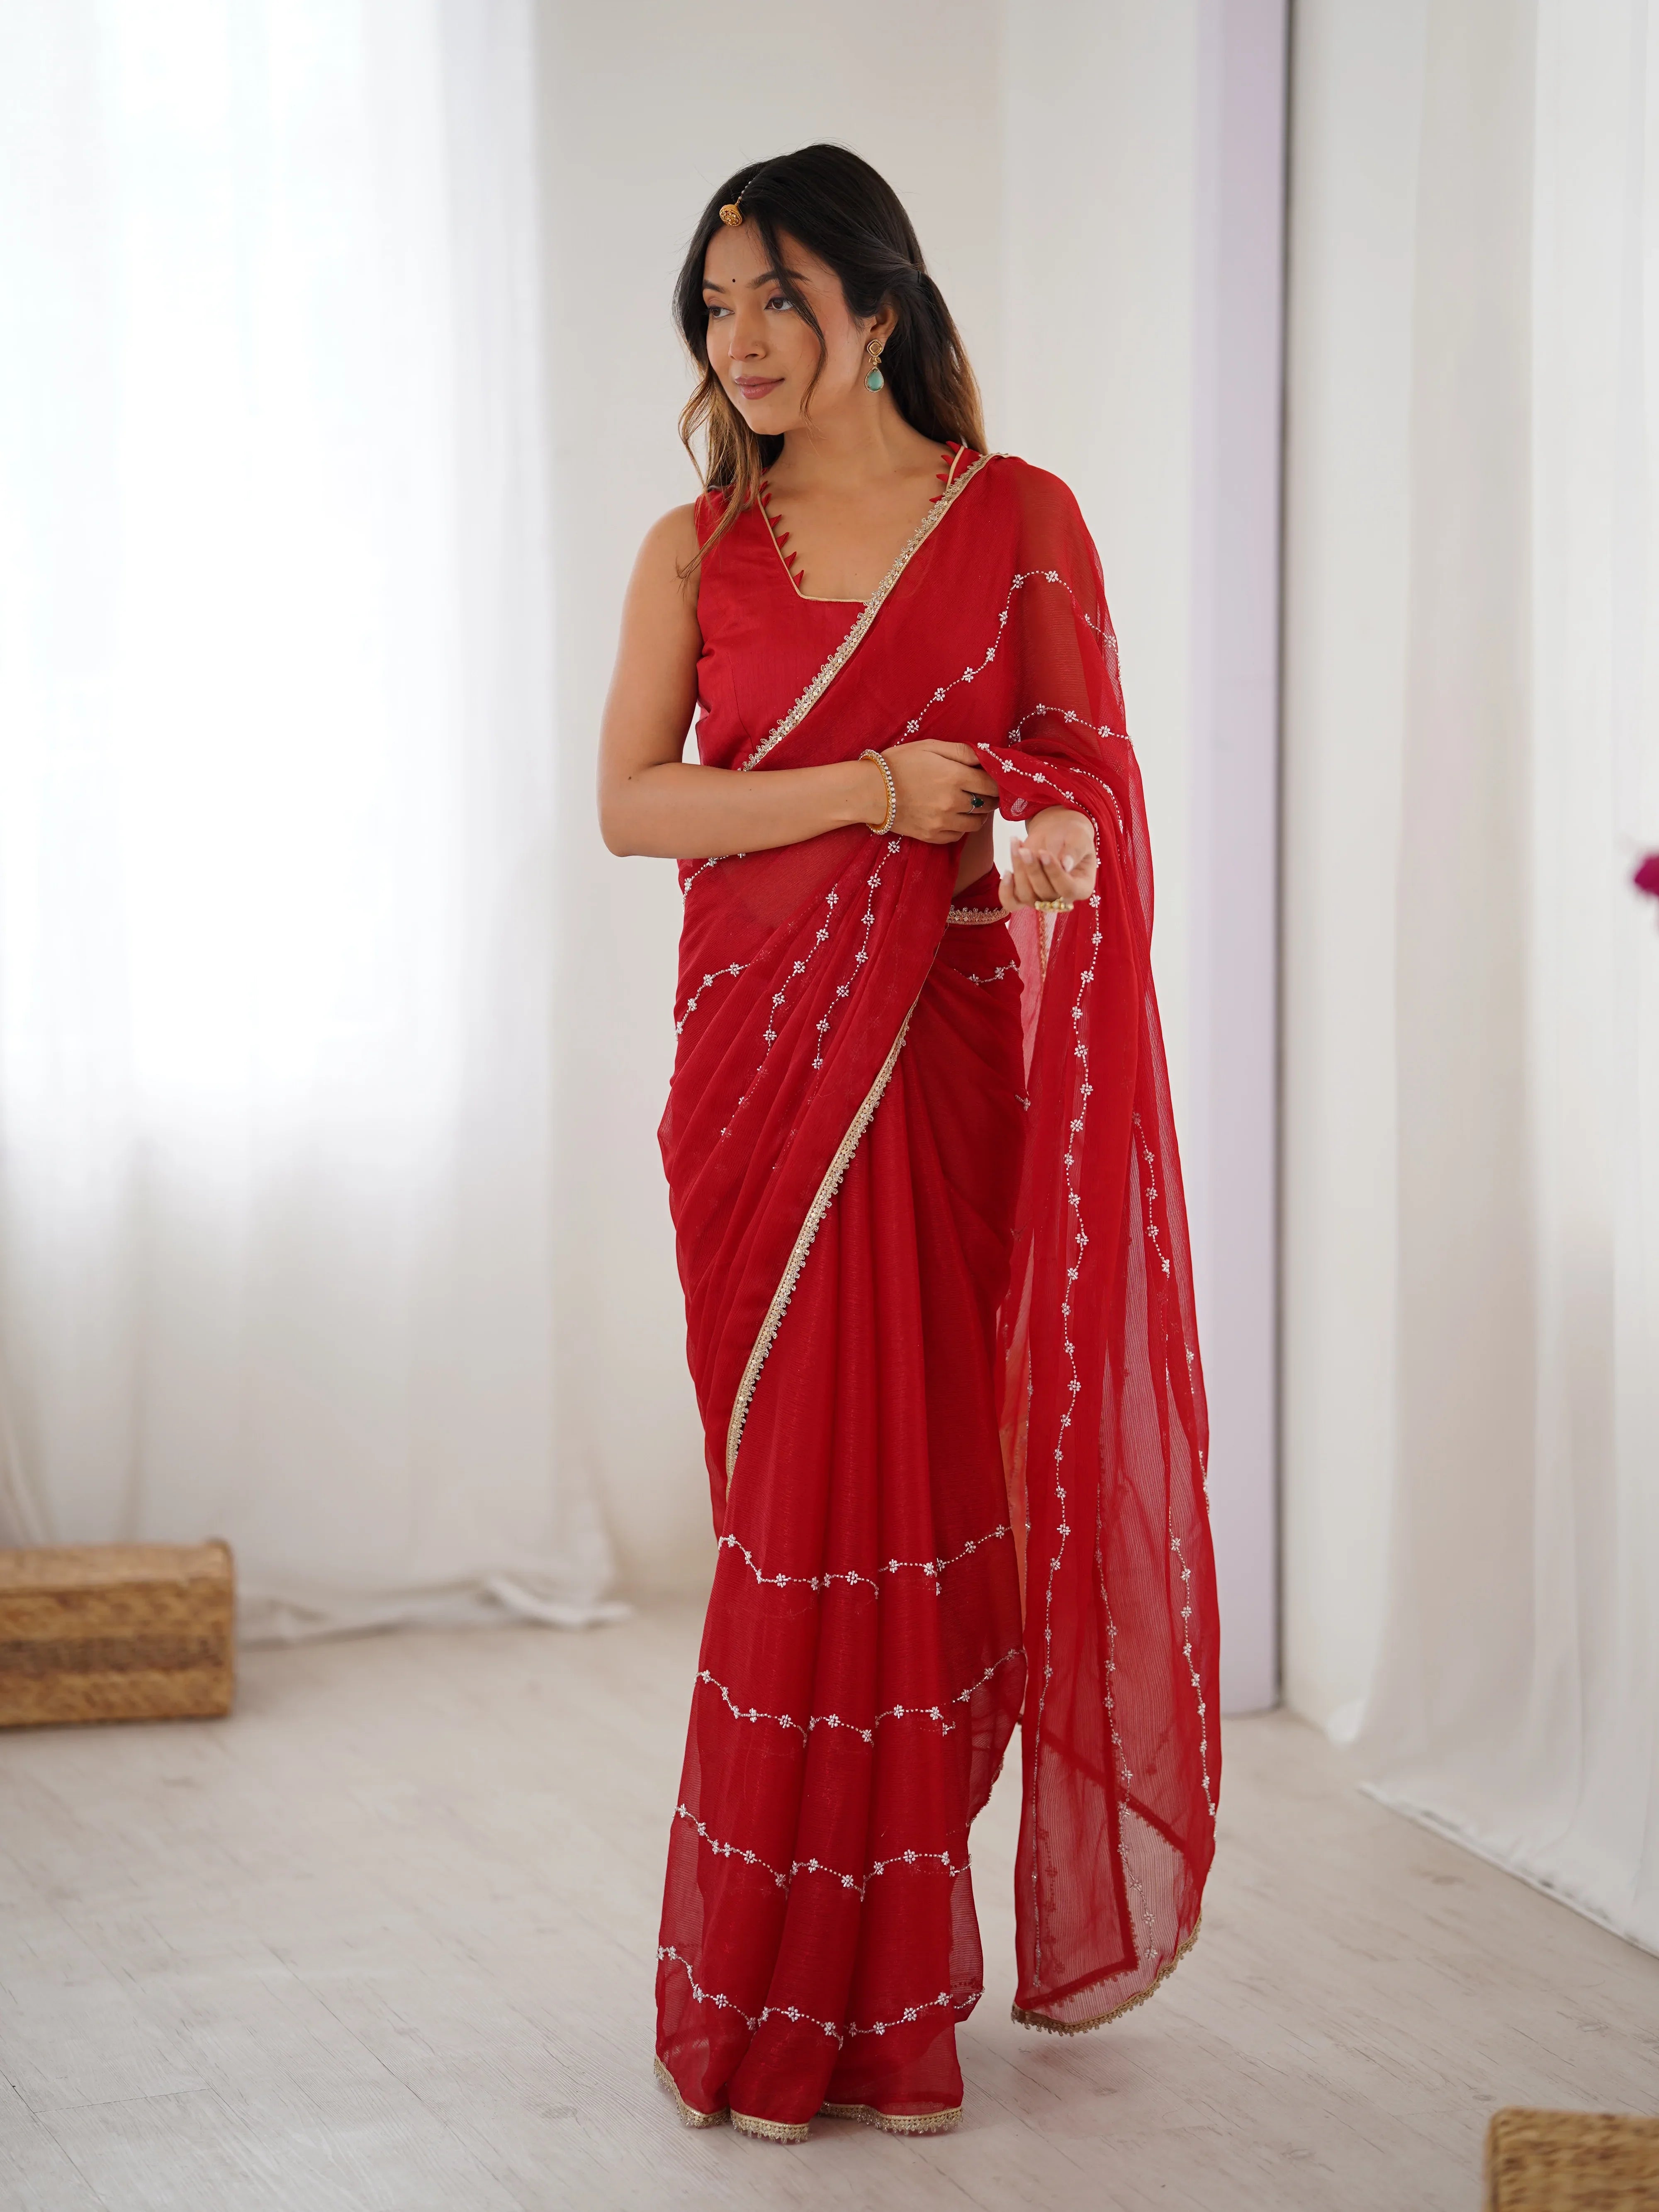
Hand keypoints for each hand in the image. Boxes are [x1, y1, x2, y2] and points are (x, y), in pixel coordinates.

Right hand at [870, 741, 998, 842]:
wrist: (869, 791)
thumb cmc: (898, 764)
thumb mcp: (929, 746)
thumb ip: (961, 751)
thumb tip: (985, 755)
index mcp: (954, 776)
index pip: (992, 784)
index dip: (997, 782)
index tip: (995, 779)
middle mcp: (952, 802)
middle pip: (988, 804)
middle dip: (990, 797)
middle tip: (984, 791)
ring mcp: (942, 822)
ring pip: (976, 824)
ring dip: (978, 814)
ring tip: (971, 805)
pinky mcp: (932, 836)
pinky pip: (958, 836)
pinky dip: (961, 827)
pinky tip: (954, 817)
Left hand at [999, 807, 1096, 910]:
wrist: (1056, 833)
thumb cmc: (1072, 836)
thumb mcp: (1079, 838)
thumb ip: (1074, 851)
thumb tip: (1066, 865)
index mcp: (1082, 887)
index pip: (1068, 889)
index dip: (1055, 873)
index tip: (1044, 853)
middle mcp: (1062, 898)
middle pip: (1046, 895)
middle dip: (1034, 871)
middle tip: (1026, 850)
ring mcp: (1042, 898)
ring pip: (1027, 896)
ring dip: (1019, 873)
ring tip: (1018, 849)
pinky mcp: (1024, 893)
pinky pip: (1012, 902)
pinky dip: (1006, 891)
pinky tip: (1006, 872)